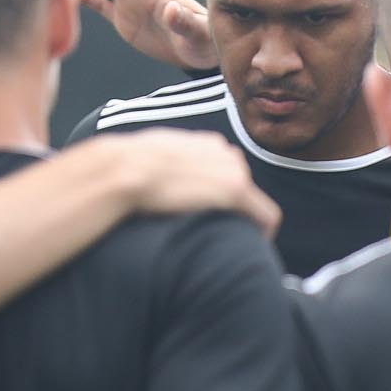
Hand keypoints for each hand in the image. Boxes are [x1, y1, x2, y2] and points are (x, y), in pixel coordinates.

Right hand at [96, 130, 280, 236]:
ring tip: (233, 242)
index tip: (216, 215)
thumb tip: (161, 178)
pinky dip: (265, 232)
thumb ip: (168, 163)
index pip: (227, 170)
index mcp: (205, 144)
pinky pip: (266, 215)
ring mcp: (233, 170)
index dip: (222, 195)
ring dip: (246, 220)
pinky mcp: (236, 190)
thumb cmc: (125, 168)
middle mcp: (225, 152)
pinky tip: (255, 247)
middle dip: (236, 209)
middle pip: (242, 186)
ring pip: (253, 202)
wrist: (124, 170)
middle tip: (224, 233)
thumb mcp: (151, 157)